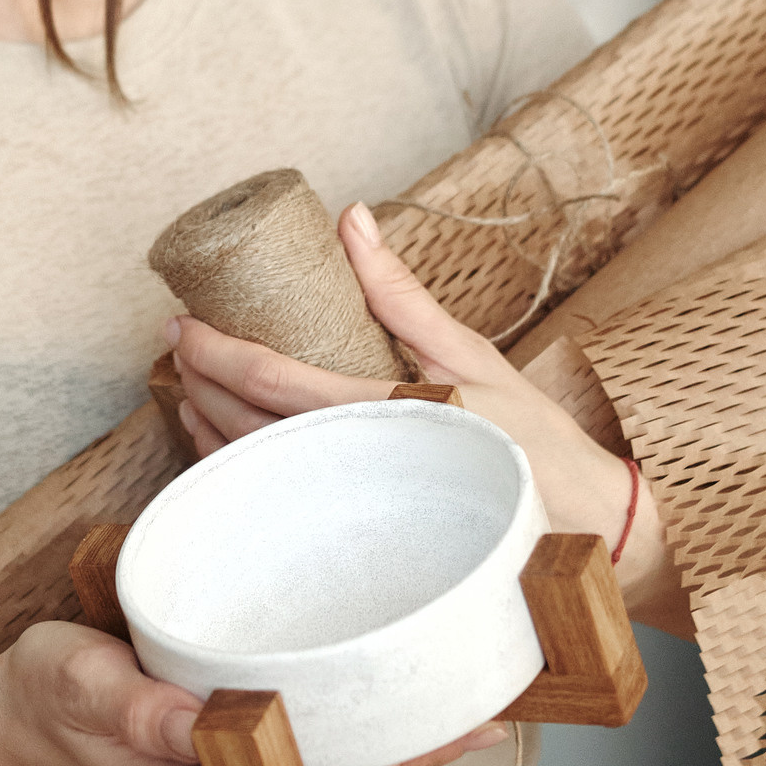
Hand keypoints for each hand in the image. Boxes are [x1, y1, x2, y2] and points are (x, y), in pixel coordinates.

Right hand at [0, 618, 507, 765]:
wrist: (12, 715)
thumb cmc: (43, 697)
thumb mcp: (77, 686)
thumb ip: (132, 709)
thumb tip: (198, 724)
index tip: (404, 743)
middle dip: (411, 765)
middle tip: (475, 710)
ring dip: (394, 743)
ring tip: (458, 694)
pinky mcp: (237, 754)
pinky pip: (314, 752)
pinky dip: (359, 724)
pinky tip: (395, 689)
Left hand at [169, 202, 690, 634]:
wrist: (589, 533)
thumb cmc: (535, 441)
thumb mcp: (473, 352)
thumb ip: (400, 292)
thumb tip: (349, 218)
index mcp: (390, 416)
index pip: (274, 383)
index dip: (215, 351)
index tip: (181, 324)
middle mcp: (365, 472)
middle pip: (250, 430)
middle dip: (200, 385)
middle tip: (175, 346)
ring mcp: (360, 519)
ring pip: (259, 476)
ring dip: (212, 432)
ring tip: (191, 391)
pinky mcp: (365, 547)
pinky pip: (283, 509)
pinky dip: (246, 475)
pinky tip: (232, 452)